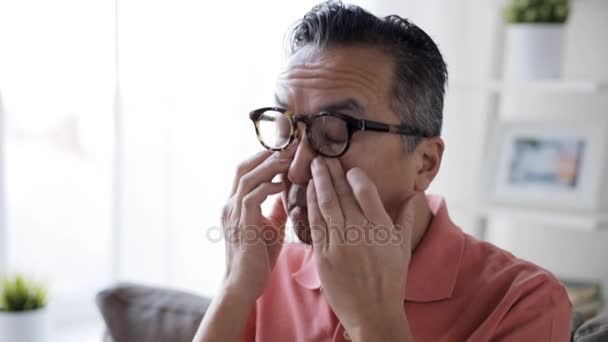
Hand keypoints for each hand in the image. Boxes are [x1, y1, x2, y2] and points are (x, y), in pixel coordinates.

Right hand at [221, 149, 292, 301]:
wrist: (244, 283)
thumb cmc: (258, 257)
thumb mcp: (271, 227)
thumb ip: (276, 209)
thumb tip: (288, 193)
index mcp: (235, 204)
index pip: (246, 170)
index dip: (264, 157)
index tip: (286, 150)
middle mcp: (230, 204)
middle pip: (243, 167)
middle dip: (266, 155)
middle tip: (290, 148)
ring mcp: (233, 213)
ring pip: (247, 177)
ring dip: (269, 166)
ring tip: (289, 160)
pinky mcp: (242, 223)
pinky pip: (252, 196)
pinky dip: (268, 186)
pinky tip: (282, 184)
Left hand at [306, 157, 414, 337]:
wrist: (373, 313)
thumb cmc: (391, 280)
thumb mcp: (402, 248)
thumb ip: (405, 218)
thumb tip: (414, 195)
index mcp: (380, 228)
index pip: (365, 191)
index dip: (355, 175)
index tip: (349, 167)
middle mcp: (359, 232)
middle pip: (342, 193)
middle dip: (332, 171)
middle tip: (324, 156)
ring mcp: (339, 243)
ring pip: (325, 204)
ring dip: (318, 182)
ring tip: (314, 166)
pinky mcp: (323, 255)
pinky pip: (315, 223)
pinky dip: (310, 204)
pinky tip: (308, 191)